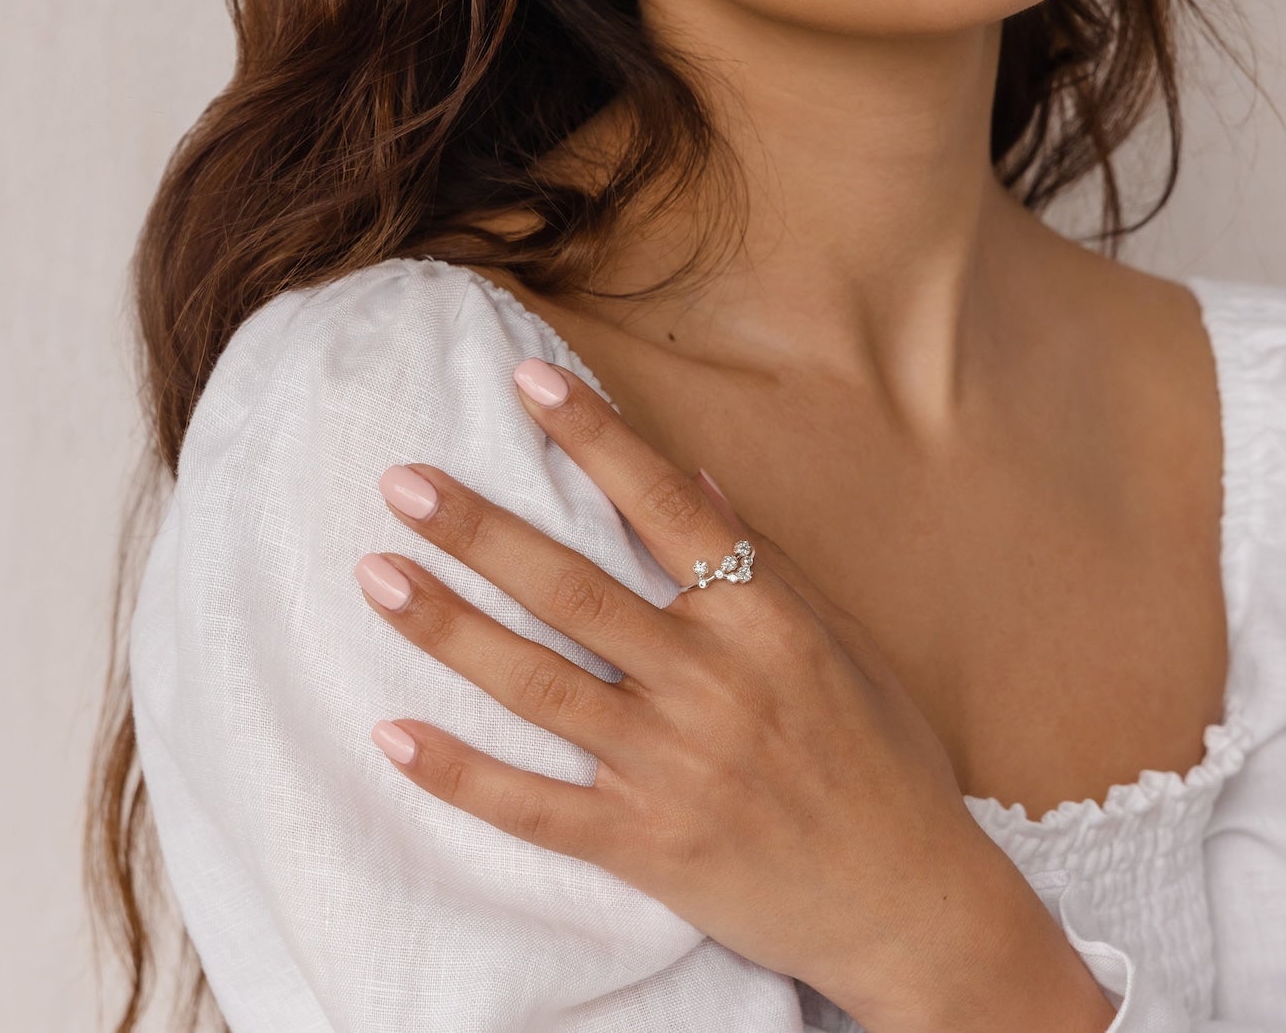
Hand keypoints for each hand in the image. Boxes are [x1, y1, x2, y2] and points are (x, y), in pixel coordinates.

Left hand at [353, 354, 1108, 1027]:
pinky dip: (461, 773)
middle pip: (574, 590)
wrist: (910, 904)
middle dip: (482, 530)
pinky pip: (535, 806)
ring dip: (449, 629)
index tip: (530, 382)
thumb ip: (764, 559)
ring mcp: (672, 766)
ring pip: (538, 685)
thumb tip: (695, 477)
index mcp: (763, 620)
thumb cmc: (883, 758)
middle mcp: (711, 682)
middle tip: (402, 481)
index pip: (663, 508)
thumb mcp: (842, 642)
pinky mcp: (644, 845)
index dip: (595, 438)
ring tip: (376, 573)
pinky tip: (391, 733)